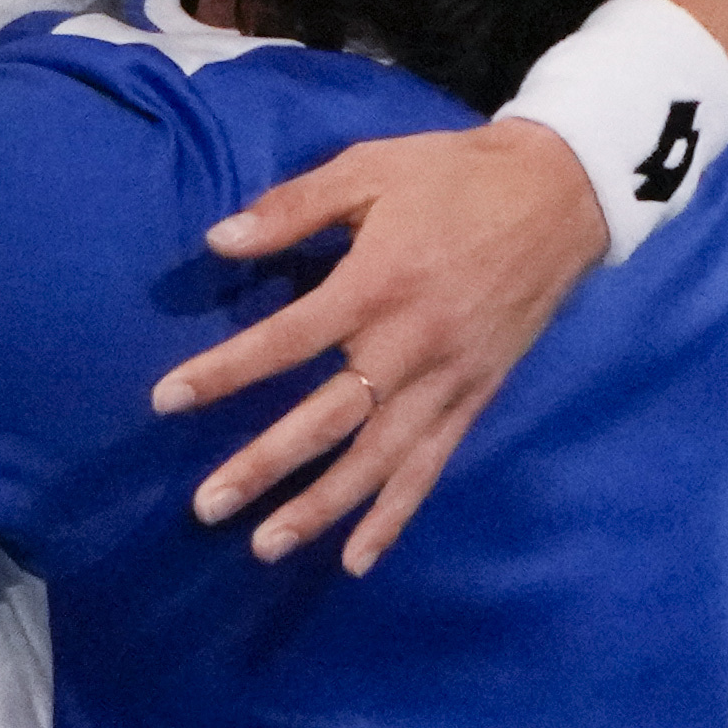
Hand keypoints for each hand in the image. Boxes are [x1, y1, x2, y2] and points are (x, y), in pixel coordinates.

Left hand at [152, 116, 607, 572]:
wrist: (560, 196)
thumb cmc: (451, 177)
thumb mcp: (367, 169)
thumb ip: (292, 208)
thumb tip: (217, 241)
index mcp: (376, 286)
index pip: (285, 340)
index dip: (223, 372)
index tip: (166, 401)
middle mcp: (411, 347)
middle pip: (328, 421)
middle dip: (265, 466)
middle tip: (208, 506)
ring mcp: (448, 381)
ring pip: (378, 461)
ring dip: (322, 508)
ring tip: (266, 546)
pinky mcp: (476, 399)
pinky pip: (430, 468)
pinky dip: (394, 516)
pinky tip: (357, 558)